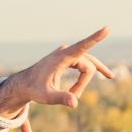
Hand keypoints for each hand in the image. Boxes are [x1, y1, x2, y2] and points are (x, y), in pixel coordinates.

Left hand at [0, 28, 115, 118]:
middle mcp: (66, 52)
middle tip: (72, 97)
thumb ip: (61, 98)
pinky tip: (106, 75)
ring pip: (88, 67)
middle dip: (83, 84)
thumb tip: (74, 103)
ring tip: (76, 94)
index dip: (95, 38)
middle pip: (88, 67)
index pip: (83, 46)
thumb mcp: (46, 97)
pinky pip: (85, 64)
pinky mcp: (68, 58)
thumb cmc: (35, 89)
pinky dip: (88, 74)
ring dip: (84, 82)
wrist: (25, 84)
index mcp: (62, 57)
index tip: (107, 29)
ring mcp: (67, 53)